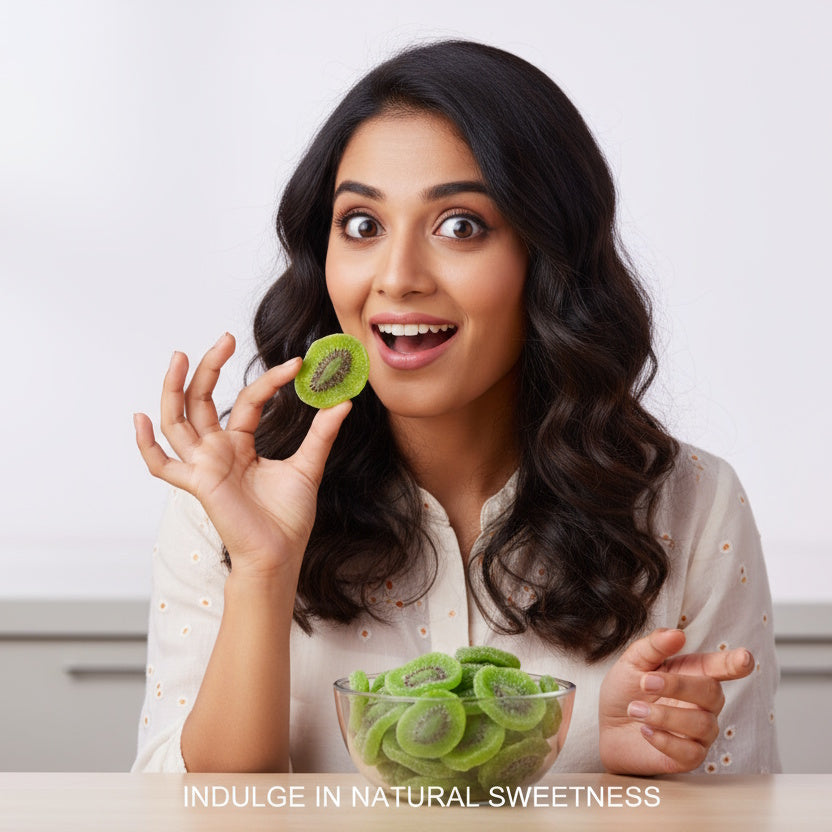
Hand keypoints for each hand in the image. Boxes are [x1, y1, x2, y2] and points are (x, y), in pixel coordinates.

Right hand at [133, 333, 350, 579]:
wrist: (280, 553)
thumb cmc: (288, 518)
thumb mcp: (307, 467)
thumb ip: (321, 434)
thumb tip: (344, 402)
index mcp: (240, 446)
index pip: (248, 401)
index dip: (269, 381)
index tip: (296, 365)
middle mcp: (217, 451)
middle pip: (202, 401)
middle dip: (209, 368)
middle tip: (225, 337)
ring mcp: (204, 466)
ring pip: (177, 421)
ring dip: (174, 389)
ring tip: (180, 356)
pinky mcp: (197, 484)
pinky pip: (162, 466)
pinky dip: (146, 445)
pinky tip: (139, 419)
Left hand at [598, 628, 753, 774]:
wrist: (606, 726)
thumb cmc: (627, 690)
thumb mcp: (633, 662)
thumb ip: (654, 646)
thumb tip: (677, 634)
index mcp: (694, 673)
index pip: (721, 667)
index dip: (735, 663)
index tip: (745, 658)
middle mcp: (704, 703)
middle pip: (712, 692)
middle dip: (678, 686)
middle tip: (645, 682)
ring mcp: (700, 732)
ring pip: (702, 724)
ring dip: (664, 715)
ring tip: (634, 709)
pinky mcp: (689, 757)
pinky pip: (690, 753)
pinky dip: (665, 740)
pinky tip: (645, 730)